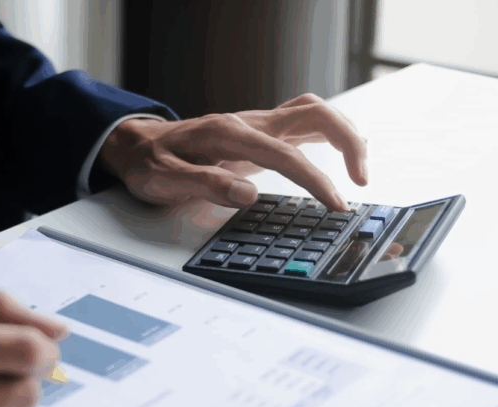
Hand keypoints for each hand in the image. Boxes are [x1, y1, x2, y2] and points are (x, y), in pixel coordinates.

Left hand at [99, 93, 368, 210]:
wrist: (136, 145)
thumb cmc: (149, 163)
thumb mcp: (165, 181)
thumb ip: (206, 185)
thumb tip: (248, 194)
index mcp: (228, 134)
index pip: (286, 154)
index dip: (316, 179)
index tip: (336, 203)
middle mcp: (248, 123)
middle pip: (314, 114)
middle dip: (347, 142)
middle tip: (360, 181)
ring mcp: (256, 125)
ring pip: (313, 112)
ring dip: (345, 134)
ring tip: (360, 170)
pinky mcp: (259, 134)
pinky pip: (304, 123)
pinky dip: (330, 134)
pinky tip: (342, 153)